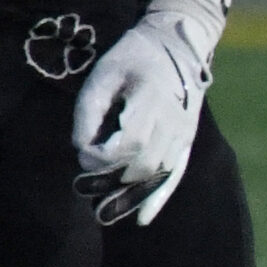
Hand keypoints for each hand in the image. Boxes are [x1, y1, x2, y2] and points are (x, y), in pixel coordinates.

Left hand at [72, 11, 210, 226]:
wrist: (176, 47)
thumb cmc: (131, 58)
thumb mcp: (103, 75)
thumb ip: (89, 112)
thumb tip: (82, 149)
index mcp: (152, 101)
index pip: (128, 143)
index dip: (101, 156)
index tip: (81, 155)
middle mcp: (173, 123)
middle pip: (144, 164)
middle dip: (111, 179)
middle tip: (84, 184)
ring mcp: (183, 136)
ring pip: (157, 174)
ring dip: (129, 194)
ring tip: (102, 208)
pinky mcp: (185, 143)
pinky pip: (174, 177)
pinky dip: (156, 200)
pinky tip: (141, 219)